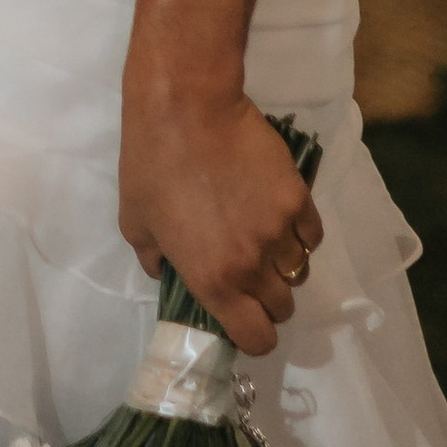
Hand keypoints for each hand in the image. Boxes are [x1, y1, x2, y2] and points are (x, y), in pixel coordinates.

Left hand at [117, 80, 322, 357]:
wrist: (187, 108)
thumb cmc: (151, 163)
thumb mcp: (135, 222)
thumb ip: (154, 260)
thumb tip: (168, 273)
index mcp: (213, 280)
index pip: (256, 338)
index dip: (254, 336)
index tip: (244, 319)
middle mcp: (253, 265)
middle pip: (282, 308)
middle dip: (268, 299)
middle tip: (250, 274)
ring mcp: (280, 232)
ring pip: (299, 271)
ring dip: (284, 265)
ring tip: (265, 241)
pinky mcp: (298, 198)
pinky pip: (312, 235)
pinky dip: (300, 233)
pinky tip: (280, 215)